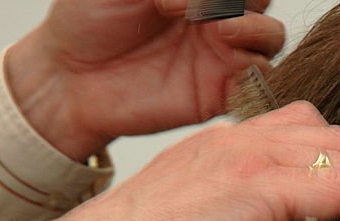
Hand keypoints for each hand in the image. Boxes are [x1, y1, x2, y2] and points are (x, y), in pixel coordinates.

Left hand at [5, 0, 284, 160]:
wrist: (69, 76)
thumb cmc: (87, 18)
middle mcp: (215, 17)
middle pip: (264, 0)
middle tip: (201, 8)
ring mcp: (221, 54)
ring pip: (271, 37)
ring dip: (254, 28)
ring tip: (218, 29)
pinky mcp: (219, 93)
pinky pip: (260, 82)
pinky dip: (256, 71)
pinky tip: (225, 64)